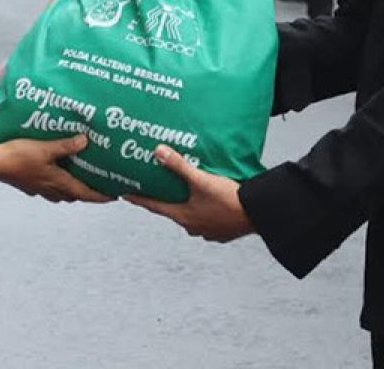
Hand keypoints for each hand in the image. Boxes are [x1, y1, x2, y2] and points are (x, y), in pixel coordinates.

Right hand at [0, 135, 111, 202]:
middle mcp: (51, 189)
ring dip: (71, 188)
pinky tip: (53, 172)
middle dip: (87, 192)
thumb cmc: (19, 156)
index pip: (85, 194)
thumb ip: (65, 145)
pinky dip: (56, 183)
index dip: (101, 196)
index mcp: (58, 182)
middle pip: (75, 195)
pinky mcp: (30, 185)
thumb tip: (85, 140)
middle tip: (98, 183)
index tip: (114, 196)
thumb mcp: (45, 148)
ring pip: (61, 193)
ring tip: (78, 177)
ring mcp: (39, 189)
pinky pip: (48, 188)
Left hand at [125, 145, 252, 242]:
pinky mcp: (222, 231)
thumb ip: (179, 166)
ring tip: (186, 192)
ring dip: (186, 205)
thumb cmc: (229, 199)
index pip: (154, 206)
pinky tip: (208, 202)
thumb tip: (158, 152)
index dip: (139, 199)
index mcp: (183, 216)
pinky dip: (204, 210)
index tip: (125, 194)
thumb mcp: (201, 180)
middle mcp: (193, 226)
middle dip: (164, 200)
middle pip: (171, 211)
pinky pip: (207, 220)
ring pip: (190, 216)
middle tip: (158, 188)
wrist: (258, 214)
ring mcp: (208, 231)